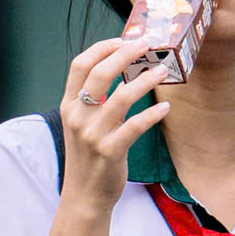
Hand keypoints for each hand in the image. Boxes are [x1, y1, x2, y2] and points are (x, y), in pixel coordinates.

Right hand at [55, 35, 175, 213]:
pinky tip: (165, 108)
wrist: (84, 195)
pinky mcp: (110, 151)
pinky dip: (153, 114)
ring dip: (146, 80)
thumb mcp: (81, 124)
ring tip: (163, 71)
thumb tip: (118, 69)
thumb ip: (93, 100)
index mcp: (69, 105)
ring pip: (122, 97)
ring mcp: (93, 134)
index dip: (101, 48)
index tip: (122, 39)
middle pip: (99, 73)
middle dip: (125, 54)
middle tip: (147, 45)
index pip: (80, 65)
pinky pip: (135, 126)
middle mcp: (78, 116)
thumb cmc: (88, 155)